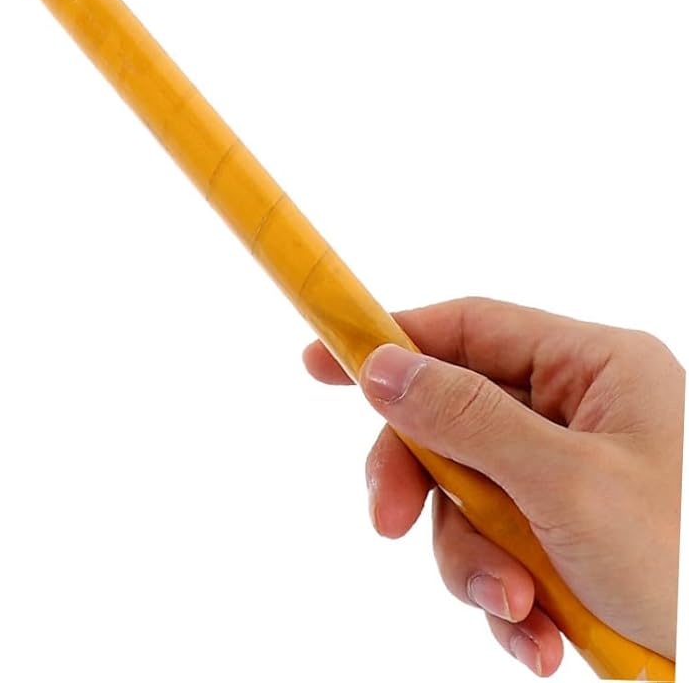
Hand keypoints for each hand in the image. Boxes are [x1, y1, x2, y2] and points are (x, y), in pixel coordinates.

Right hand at [303, 298, 682, 674]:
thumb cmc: (687, 568)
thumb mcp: (567, 489)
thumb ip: (465, 418)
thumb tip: (380, 366)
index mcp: (599, 371)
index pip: (468, 329)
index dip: (391, 343)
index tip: (318, 364)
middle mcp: (587, 414)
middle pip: (456, 421)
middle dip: (428, 486)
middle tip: (386, 522)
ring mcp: (581, 481)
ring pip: (471, 497)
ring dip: (476, 562)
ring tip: (518, 612)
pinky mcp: (577, 545)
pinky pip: (503, 551)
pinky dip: (508, 599)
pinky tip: (539, 639)